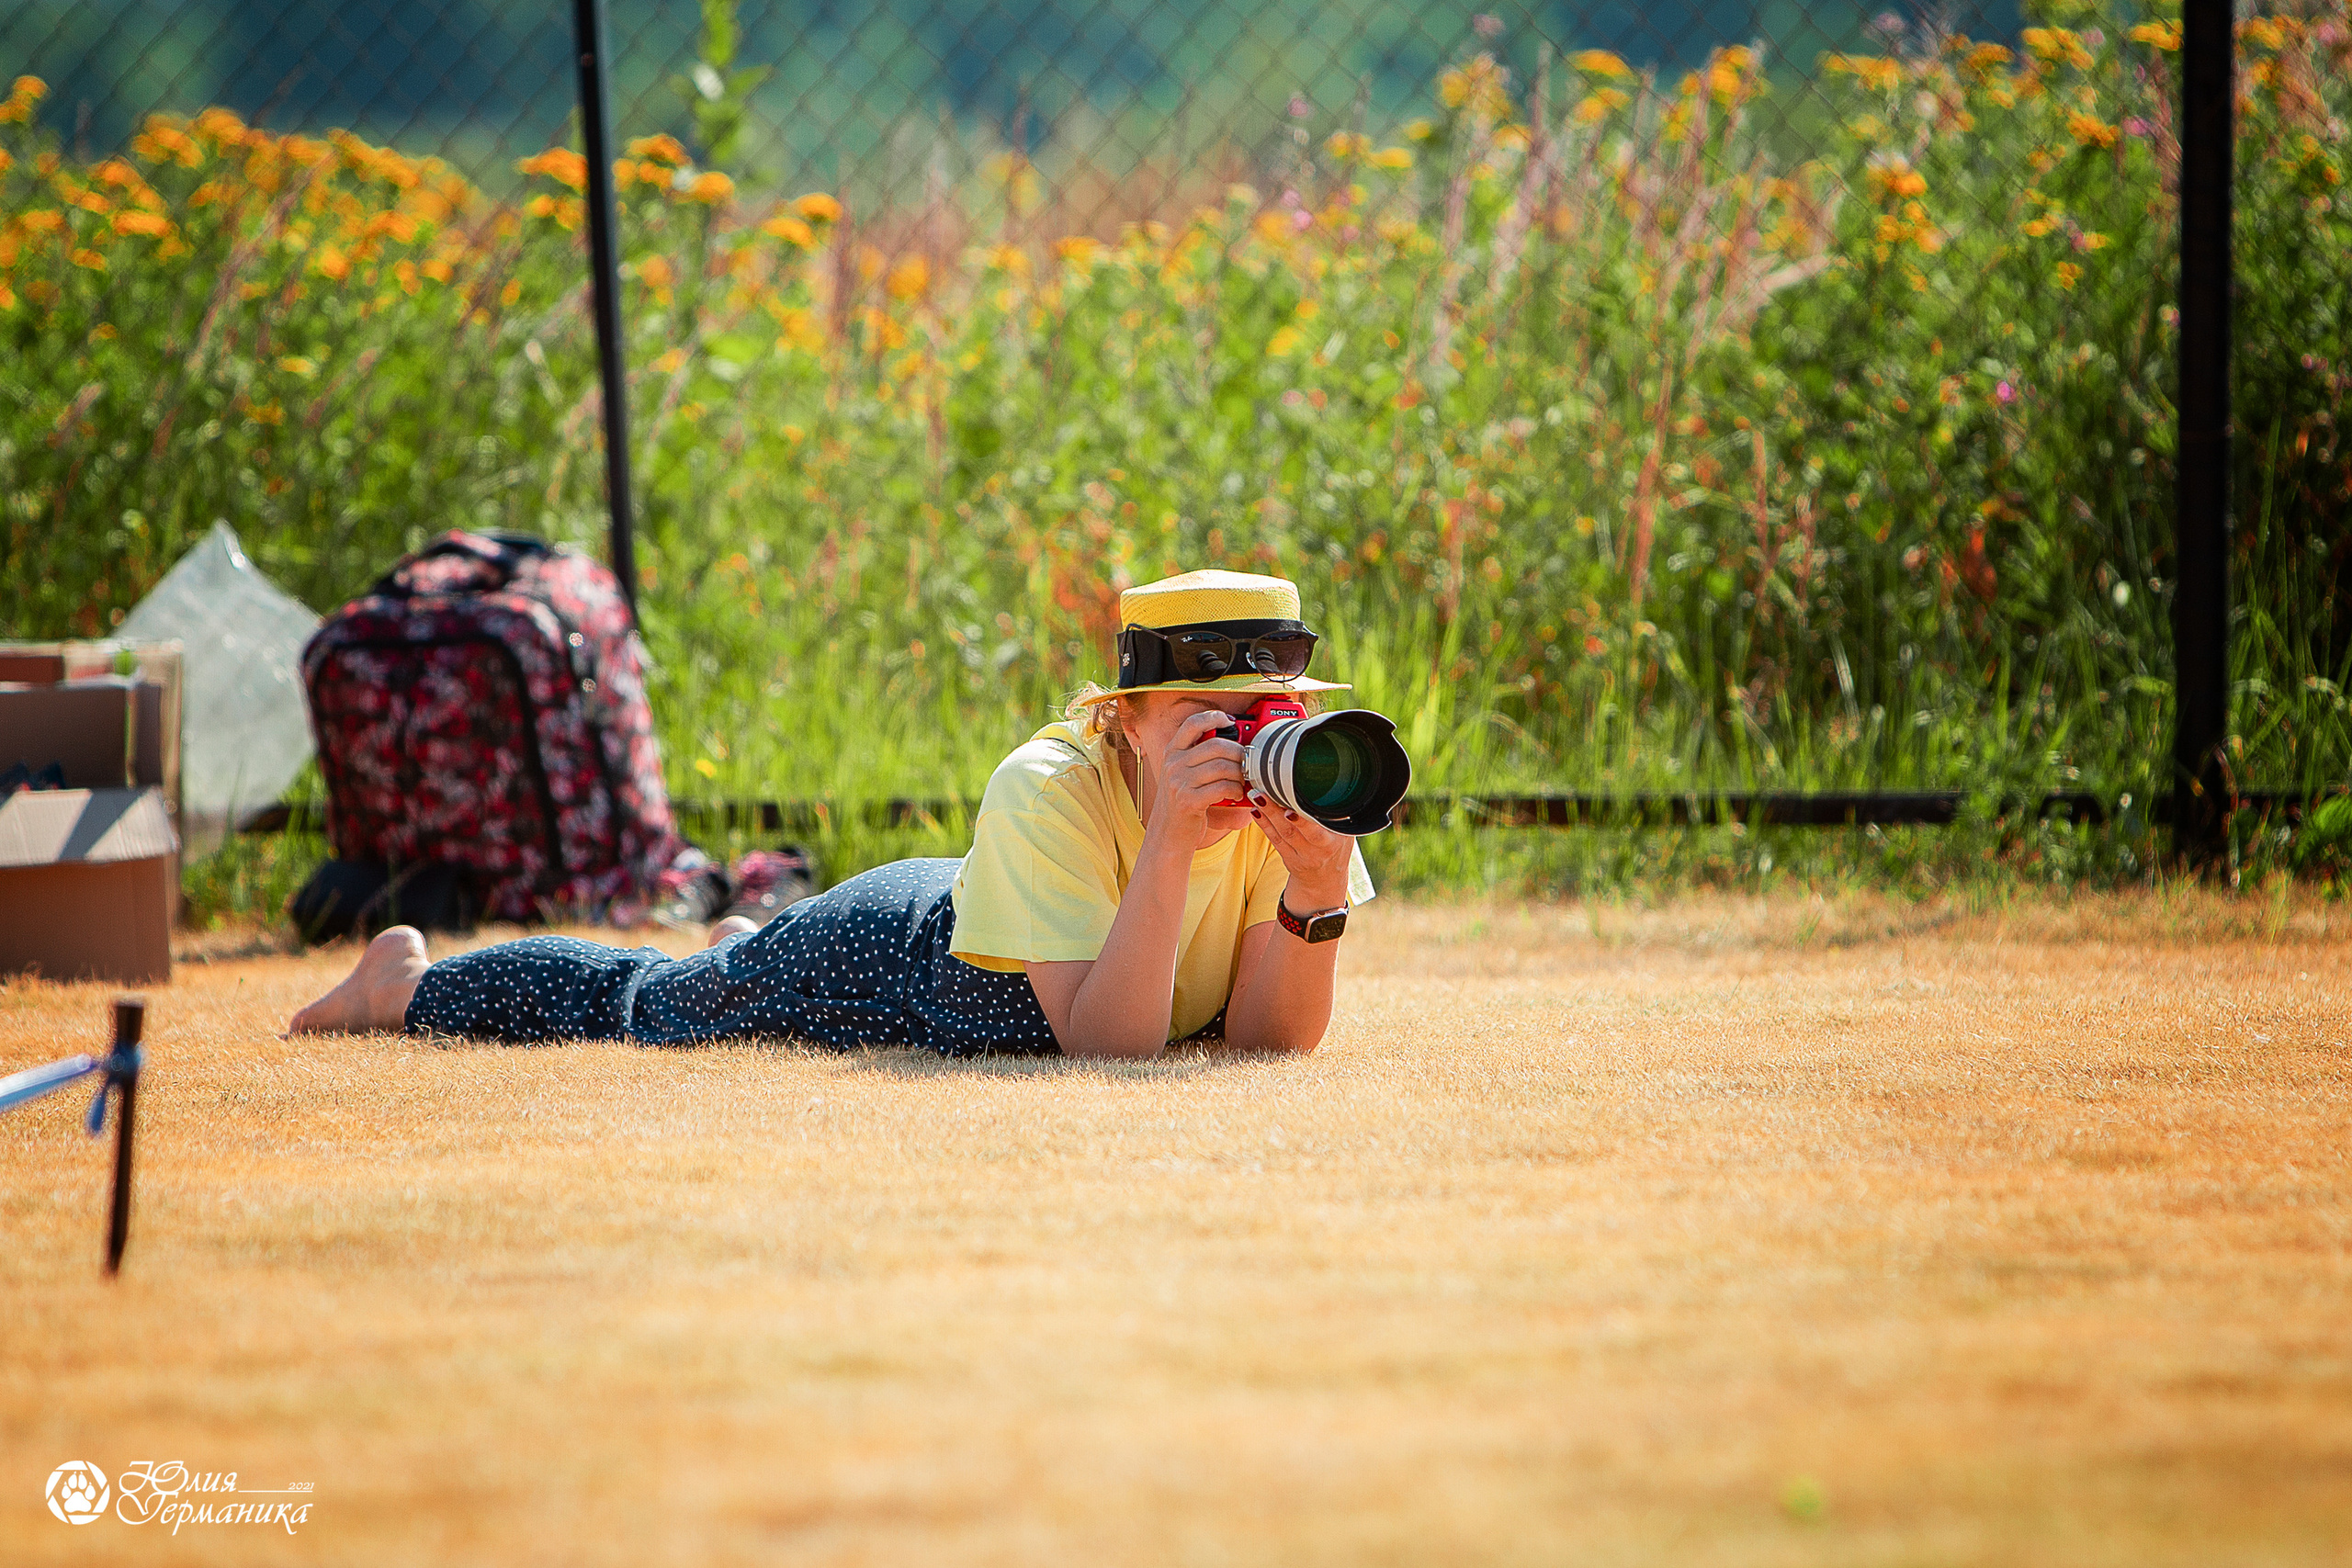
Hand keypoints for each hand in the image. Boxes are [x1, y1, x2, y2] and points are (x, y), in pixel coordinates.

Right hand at [1144, 709, 1248, 847]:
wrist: (1168, 835)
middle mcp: (1173, 764)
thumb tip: (1238, 743)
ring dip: (1240, 775)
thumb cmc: (1183, 803)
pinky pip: (1222, 787)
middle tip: (1247, 763)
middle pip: (1216, 745)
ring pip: (1223, 767)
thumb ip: (1201, 758)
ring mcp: (1178, 782)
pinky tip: (1236, 794)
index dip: (1214, 717)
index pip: (1192, 724)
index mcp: (1172, 752)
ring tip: (1242, 782)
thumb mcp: (1184, 775)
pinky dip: (1236, 790)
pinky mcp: (1188, 801)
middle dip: (1238, 753)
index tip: (1230, 722)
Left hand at [1249, 789, 1353, 906]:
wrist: (1325, 880)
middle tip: (1262, 796)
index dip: (1301, 823)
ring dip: (1266, 814)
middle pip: (1291, 831)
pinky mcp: (1286, 856)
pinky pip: (1274, 839)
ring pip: (1280, 834)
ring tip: (1256, 797)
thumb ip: (1338, 817)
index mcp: (1330, 844)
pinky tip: (1256, 811)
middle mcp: (1313, 851)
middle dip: (1275, 813)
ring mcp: (1298, 855)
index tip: (1289, 811)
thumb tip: (1331, 790)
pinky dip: (1264, 824)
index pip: (1315, 833)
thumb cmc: (1336, 849)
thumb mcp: (1345, 834)